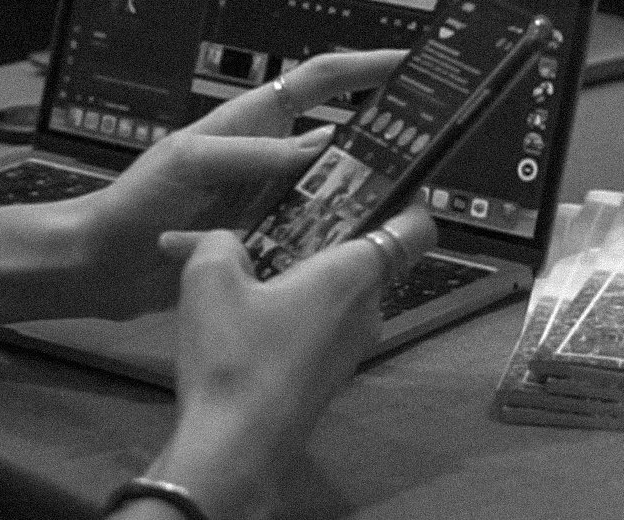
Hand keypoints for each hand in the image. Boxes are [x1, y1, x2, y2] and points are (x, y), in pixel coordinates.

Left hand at [74, 49, 401, 317]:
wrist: (101, 262)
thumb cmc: (137, 201)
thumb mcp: (192, 162)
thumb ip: (252, 153)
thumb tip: (325, 146)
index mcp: (246, 123)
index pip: (317, 83)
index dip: (363, 67)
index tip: (413, 62)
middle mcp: (264, 157)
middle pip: (337, 139)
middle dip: (383, 140)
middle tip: (434, 152)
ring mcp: (265, 199)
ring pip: (332, 192)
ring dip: (366, 199)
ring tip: (413, 210)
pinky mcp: (262, 241)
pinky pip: (313, 235)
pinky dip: (339, 243)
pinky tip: (366, 258)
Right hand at [144, 207, 437, 519]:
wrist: (232, 446)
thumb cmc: (233, 354)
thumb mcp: (209, 276)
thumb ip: (223, 240)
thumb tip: (230, 242)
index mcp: (351, 274)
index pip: (414, 225)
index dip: (403, 196)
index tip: (369, 178)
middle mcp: (365, 307)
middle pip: (363, 250)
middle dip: (318, 227)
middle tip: (268, 210)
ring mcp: (349, 345)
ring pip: (332, 285)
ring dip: (290, 266)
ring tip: (229, 257)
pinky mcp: (326, 370)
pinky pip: (315, 317)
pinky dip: (283, 301)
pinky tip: (229, 305)